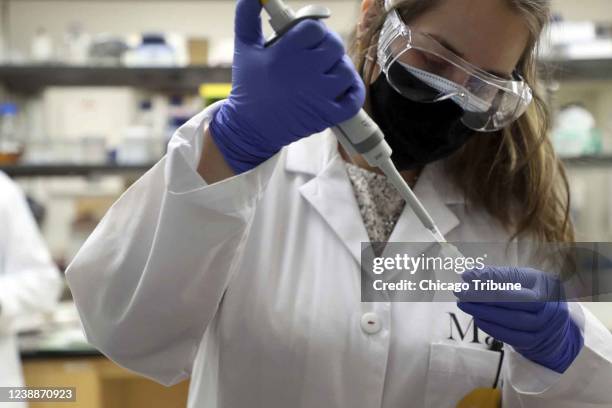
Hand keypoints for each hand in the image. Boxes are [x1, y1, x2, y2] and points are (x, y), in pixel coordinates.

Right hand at [210, 0, 364, 172]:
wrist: (250, 128)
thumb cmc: (249, 87)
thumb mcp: (244, 49)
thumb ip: (247, 17)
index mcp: (286, 53)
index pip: (314, 28)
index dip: (313, 30)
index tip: (306, 38)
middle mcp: (304, 72)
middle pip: (335, 45)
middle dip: (328, 46)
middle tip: (317, 54)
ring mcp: (318, 95)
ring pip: (346, 70)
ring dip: (339, 68)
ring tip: (325, 72)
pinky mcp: (326, 115)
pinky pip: (353, 99)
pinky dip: (353, 91)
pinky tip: (342, 87)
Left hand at [455, 266, 583, 373]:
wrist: (552, 327)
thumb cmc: (531, 296)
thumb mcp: (521, 281)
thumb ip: (497, 276)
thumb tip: (469, 275)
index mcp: (546, 284)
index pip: (515, 280)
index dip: (489, 278)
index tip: (466, 276)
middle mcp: (549, 306)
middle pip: (513, 301)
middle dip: (483, 296)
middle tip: (460, 292)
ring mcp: (544, 327)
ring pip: (511, 320)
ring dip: (483, 312)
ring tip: (464, 304)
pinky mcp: (534, 342)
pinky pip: (510, 337)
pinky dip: (491, 327)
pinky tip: (477, 318)